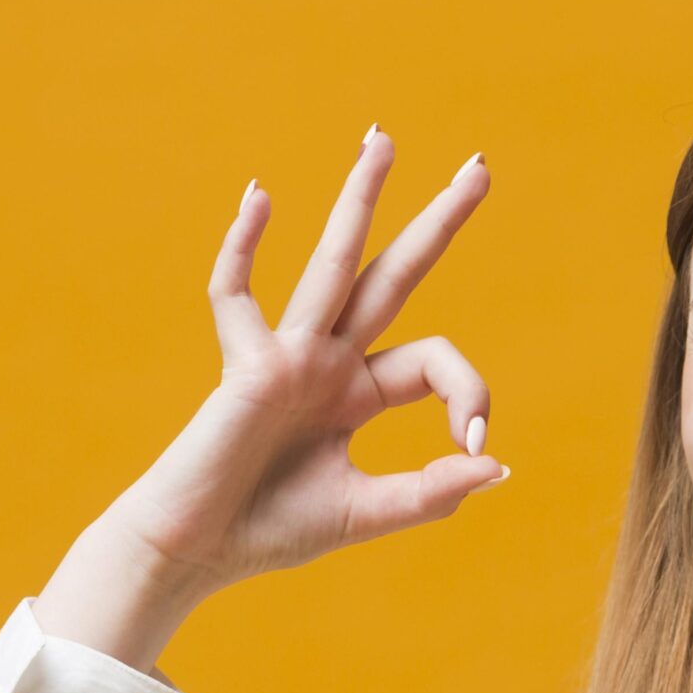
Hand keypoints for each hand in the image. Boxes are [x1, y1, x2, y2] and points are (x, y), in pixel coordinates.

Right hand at [106, 126, 511, 594]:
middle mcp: (328, 361)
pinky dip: (243, 246)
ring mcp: (287, 356)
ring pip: (332, 263)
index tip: (476, 444)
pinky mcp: (246, 366)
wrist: (194, 554)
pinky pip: (236, 294)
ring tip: (383, 138)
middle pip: (394, 277)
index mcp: (359, 392)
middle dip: (437, 223)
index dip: (471, 394)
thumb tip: (498, 464)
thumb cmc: (269, 531)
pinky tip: (261, 196)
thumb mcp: (366, 511)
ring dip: (359, 199)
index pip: (436, 363)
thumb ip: (431, 492)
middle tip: (480, 167)